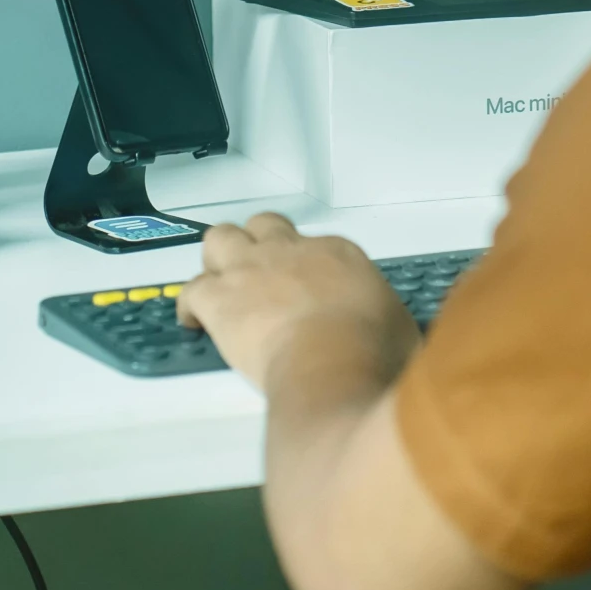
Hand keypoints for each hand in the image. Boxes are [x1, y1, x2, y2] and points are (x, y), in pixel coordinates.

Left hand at [177, 214, 420, 394]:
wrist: (333, 364)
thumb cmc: (374, 351)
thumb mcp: (400, 327)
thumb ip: (386, 319)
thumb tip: (392, 335)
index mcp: (336, 253)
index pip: (314, 245)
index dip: (305, 267)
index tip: (307, 292)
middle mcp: (289, 251)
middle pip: (262, 225)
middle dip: (257, 245)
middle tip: (259, 277)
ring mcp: (250, 271)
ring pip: (219, 239)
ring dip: (219, 261)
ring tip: (223, 288)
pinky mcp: (220, 300)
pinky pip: (191, 291)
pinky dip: (190, 306)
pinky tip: (195, 323)